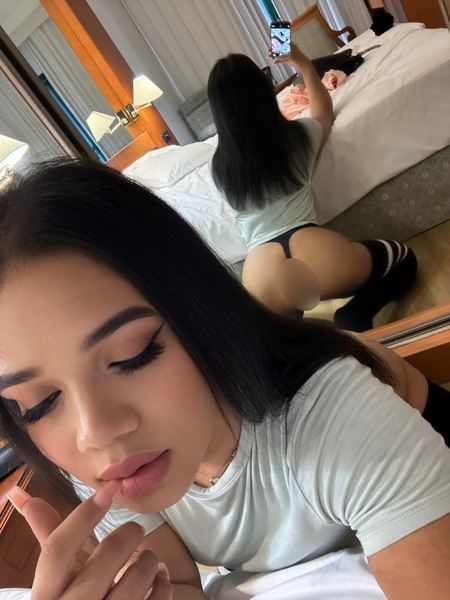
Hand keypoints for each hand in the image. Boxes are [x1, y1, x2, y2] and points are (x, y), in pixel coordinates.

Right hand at [7, 484, 171, 598]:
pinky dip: (162, 583)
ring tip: (146, 558)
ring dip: (149, 560)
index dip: (84, 515)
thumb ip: (48, 537)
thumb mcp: (55, 578)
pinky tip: (158, 576)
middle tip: (135, 529)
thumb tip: (24, 496)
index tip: (108, 490)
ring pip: (136, 579)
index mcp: (46, 595)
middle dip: (128, 535)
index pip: (58, 548)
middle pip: (106, 557)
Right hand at [267, 42, 309, 69]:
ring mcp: (286, 54)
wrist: (302, 65)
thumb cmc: (298, 57)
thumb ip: (282, 57)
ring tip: (268, 57)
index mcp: (289, 45)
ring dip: (273, 56)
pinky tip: (273, 62)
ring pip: (279, 54)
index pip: (281, 41)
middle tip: (268, 51)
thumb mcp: (289, 56)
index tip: (271, 40)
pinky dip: (277, 61)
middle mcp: (287, 49)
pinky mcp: (286, 60)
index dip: (276, 41)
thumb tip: (275, 58)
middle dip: (273, 50)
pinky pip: (280, 60)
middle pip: (279, 48)